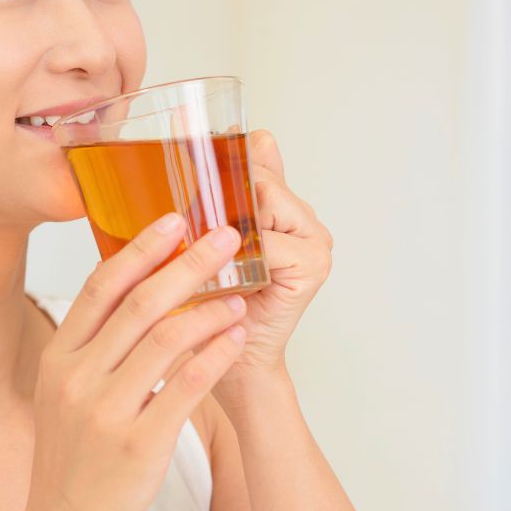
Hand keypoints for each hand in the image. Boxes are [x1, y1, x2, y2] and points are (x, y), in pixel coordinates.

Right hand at [25, 214, 248, 510]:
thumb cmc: (75, 450)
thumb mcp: (66, 390)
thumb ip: (94, 342)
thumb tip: (133, 284)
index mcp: (60, 357)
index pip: (99, 287)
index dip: (139, 249)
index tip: (173, 220)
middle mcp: (78, 378)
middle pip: (139, 304)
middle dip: (187, 263)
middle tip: (222, 237)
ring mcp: (107, 411)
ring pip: (167, 339)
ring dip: (210, 309)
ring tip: (239, 293)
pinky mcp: (139, 444)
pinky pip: (186, 386)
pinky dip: (215, 355)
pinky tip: (235, 338)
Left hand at [213, 128, 333, 401]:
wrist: (227, 362)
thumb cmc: (211, 303)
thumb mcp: (204, 241)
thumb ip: (215, 198)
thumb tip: (220, 148)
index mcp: (286, 206)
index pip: (260, 158)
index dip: (226, 171)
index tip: (196, 178)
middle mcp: (307, 221)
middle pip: (261, 179)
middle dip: (224, 202)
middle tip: (199, 235)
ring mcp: (315, 242)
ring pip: (264, 203)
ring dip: (229, 227)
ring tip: (212, 257)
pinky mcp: (313, 266)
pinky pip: (269, 242)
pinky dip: (240, 256)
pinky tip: (226, 274)